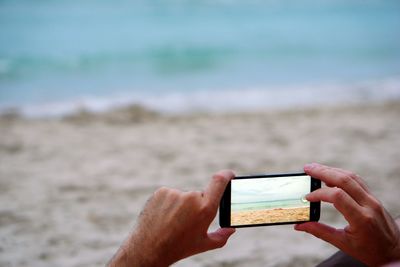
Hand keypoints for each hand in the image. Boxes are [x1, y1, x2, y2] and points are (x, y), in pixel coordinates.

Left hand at [108, 170, 235, 266]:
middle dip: (196, 206)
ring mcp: (175, 193)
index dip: (227, 175)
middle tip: (186, 221)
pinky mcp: (162, 191)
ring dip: (181, 205)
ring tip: (172, 221)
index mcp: (205, 209)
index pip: (219, 182)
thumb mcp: (203, 244)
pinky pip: (171, 194)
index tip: (230, 174)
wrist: (148, 249)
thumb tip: (231, 229)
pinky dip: (169, 203)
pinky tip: (163, 216)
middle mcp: (191, 198)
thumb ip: (221, 236)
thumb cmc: (178, 247)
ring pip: (184, 196)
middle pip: (199, 196)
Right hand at [295, 163, 399, 266]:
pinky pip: (357, 180)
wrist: (395, 251)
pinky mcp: (373, 196)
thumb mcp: (343, 244)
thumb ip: (320, 232)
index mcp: (362, 219)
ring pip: (351, 176)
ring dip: (331, 170)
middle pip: (344, 180)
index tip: (307, 198)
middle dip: (323, 172)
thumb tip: (299, 226)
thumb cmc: (370, 251)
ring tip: (314, 168)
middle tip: (307, 168)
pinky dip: (341, 174)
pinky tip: (330, 174)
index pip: (338, 197)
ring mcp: (373, 199)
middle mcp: (369, 205)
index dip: (319, 194)